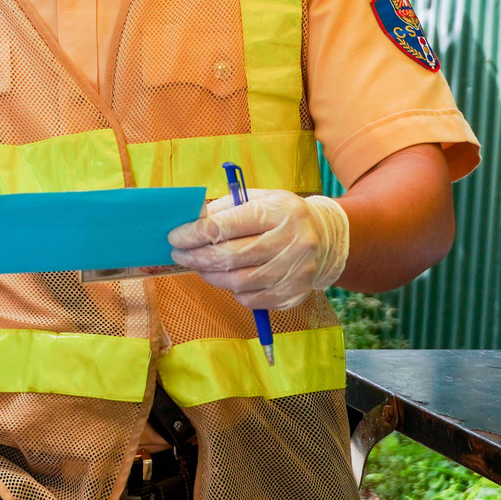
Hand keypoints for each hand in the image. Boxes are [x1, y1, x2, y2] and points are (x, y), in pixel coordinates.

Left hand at [167, 191, 349, 310]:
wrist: (325, 239)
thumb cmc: (281, 217)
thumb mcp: (258, 200)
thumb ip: (225, 209)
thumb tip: (190, 223)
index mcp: (278, 211)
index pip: (225, 226)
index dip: (194, 234)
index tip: (175, 237)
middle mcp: (291, 241)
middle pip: (230, 256)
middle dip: (197, 257)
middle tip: (179, 255)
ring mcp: (294, 271)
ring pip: (238, 282)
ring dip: (211, 275)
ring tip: (201, 266)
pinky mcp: (293, 293)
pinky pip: (251, 299)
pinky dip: (233, 291)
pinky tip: (229, 279)